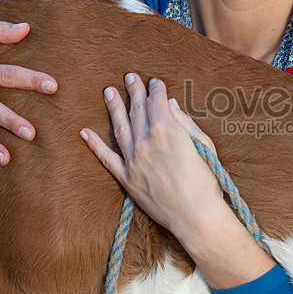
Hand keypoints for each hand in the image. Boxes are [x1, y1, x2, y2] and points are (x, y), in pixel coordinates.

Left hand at [81, 75, 273, 285]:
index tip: (155, 82)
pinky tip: (85, 132)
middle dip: (134, 91)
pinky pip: (106, 158)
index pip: (158, 102)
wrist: (196, 216)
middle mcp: (146, 142)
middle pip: (137, 110)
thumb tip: (170, 105)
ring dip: (113, 107)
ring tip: (108, 92)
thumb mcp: (203, 146)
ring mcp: (133, 160)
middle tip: (129, 77)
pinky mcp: (126, 178)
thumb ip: (185, 122)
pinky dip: (95, 144)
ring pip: (119, 127)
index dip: (156, 89)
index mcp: (167, 131)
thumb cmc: (206, 182)